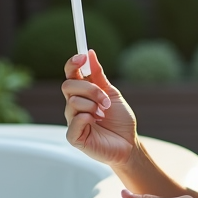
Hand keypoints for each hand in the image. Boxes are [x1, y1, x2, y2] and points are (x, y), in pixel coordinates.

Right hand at [63, 50, 137, 166]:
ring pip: (73, 102)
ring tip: (104, 115)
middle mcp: (74, 106)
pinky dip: (87, 118)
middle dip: (90, 89)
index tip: (82, 57)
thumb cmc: (120, 121)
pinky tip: (96, 123)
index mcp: (82, 94)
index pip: (70, 75)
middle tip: (105, 100)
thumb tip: (90, 54)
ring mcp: (72, 121)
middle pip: (68, 86)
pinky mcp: (74, 137)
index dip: (72, 64)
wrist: (129, 144)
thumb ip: (99, 76)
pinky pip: (74, 121)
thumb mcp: (112, 93)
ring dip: (94, 106)